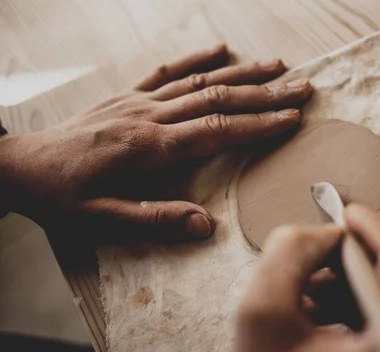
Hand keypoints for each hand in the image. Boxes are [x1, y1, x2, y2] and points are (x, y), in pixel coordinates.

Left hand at [0, 44, 311, 241]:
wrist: (20, 166)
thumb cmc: (61, 197)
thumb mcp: (101, 220)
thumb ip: (154, 220)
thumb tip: (204, 225)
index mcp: (149, 148)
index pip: (216, 131)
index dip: (258, 125)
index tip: (292, 119)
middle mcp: (149, 116)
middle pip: (217, 99)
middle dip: (264, 94)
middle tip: (302, 88)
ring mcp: (138, 100)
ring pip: (199, 80)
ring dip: (241, 73)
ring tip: (276, 66)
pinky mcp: (127, 95)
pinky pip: (166, 71)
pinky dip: (195, 58)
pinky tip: (219, 48)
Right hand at [227, 204, 379, 351]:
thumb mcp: (261, 314)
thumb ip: (291, 252)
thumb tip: (329, 231)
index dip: (373, 226)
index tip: (344, 211)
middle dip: (370, 251)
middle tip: (330, 244)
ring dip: (368, 278)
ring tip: (317, 286)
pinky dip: (373, 305)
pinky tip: (330, 310)